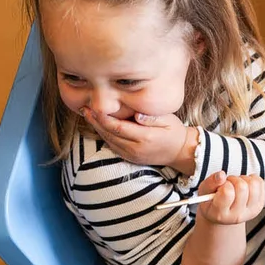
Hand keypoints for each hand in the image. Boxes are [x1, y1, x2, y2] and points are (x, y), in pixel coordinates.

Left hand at [83, 107, 197, 166]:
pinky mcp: (130, 158)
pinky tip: (99, 126)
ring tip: (88, 115)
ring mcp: (132, 155)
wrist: (180, 152)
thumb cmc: (174, 132)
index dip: (104, 118)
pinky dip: (104, 135)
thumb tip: (136, 114)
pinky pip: (113, 146)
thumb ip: (152, 117)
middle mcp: (136, 148)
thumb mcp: (168, 120)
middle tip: (85, 109)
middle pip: (110, 134)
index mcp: (145, 137)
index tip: (95, 107)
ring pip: (109, 141)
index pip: (118, 127)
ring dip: (97, 128)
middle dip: (96, 121)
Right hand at [193, 171, 264, 225]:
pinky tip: (244, 185)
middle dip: (234, 179)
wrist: (222, 214)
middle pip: (242, 187)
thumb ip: (210, 183)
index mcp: (220, 214)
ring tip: (235, 185)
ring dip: (243, 179)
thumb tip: (221, 175)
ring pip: (253, 184)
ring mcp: (250, 212)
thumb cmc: (210, 200)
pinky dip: (252, 179)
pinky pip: (260, 183)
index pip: (228, 193)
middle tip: (228, 184)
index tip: (221, 186)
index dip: (225, 184)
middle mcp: (236, 216)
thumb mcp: (204, 191)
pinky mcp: (259, 206)